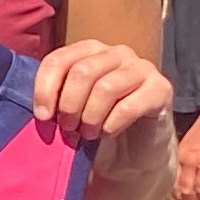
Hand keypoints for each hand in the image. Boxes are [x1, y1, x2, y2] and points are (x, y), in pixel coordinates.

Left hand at [34, 37, 174, 152]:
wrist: (136, 148)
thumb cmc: (97, 122)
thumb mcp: (70, 107)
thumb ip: (54, 97)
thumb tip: (38, 109)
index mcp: (90, 50)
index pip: (58, 60)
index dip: (44, 90)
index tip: (43, 117)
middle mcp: (117, 52)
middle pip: (82, 72)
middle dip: (69, 105)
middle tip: (68, 129)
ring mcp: (142, 67)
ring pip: (105, 87)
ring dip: (90, 117)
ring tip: (87, 133)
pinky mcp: (161, 88)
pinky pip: (128, 106)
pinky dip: (111, 125)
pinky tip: (107, 133)